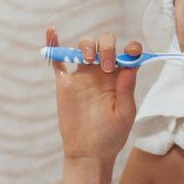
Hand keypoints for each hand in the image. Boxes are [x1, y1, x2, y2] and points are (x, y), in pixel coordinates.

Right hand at [45, 27, 142, 161]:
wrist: (88, 152)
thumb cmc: (111, 136)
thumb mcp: (124, 114)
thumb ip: (126, 90)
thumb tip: (130, 67)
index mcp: (120, 78)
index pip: (127, 54)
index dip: (131, 48)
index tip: (131, 51)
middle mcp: (102, 73)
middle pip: (104, 44)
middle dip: (107, 47)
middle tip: (108, 66)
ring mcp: (83, 76)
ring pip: (84, 47)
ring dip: (88, 46)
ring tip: (89, 59)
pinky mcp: (65, 83)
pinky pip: (58, 60)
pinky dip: (53, 44)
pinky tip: (51, 32)